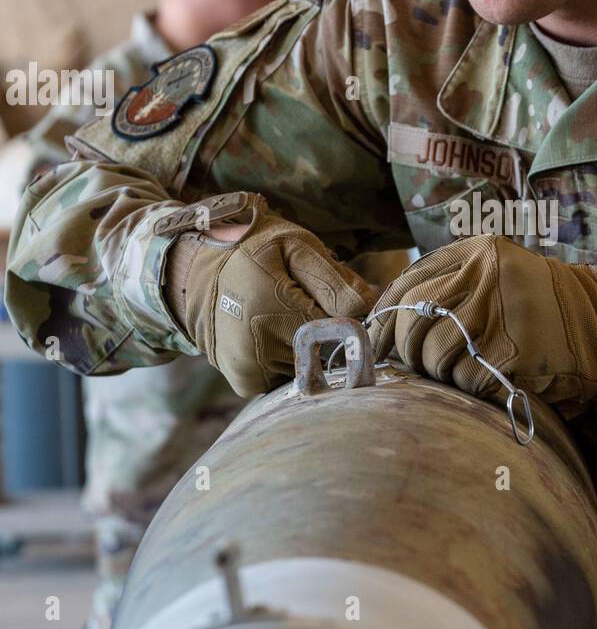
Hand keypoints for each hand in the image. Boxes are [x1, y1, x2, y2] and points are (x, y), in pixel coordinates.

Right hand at [162, 193, 376, 395]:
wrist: (194, 269)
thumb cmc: (252, 249)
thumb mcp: (295, 246)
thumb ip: (333, 278)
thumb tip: (370, 307)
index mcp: (275, 310)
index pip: (340, 330)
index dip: (345, 316)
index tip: (335, 302)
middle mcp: (260, 348)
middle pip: (324, 351)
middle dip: (325, 332)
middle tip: (302, 304)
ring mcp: (251, 370)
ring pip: (307, 366)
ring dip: (305, 347)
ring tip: (283, 316)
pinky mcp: (245, 382)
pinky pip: (286, 377)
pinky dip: (287, 359)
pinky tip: (273, 334)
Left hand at [367, 234, 596, 410]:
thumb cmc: (542, 306)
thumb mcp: (498, 275)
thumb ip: (451, 284)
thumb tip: (385, 320)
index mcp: (479, 252)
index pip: (409, 281)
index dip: (385, 316)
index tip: (374, 338)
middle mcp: (486, 277)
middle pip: (414, 319)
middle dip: (405, 349)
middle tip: (413, 364)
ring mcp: (500, 315)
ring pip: (434, 354)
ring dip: (438, 373)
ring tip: (459, 371)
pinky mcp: (514, 353)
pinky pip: (464, 380)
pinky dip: (467, 388)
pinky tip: (484, 382)